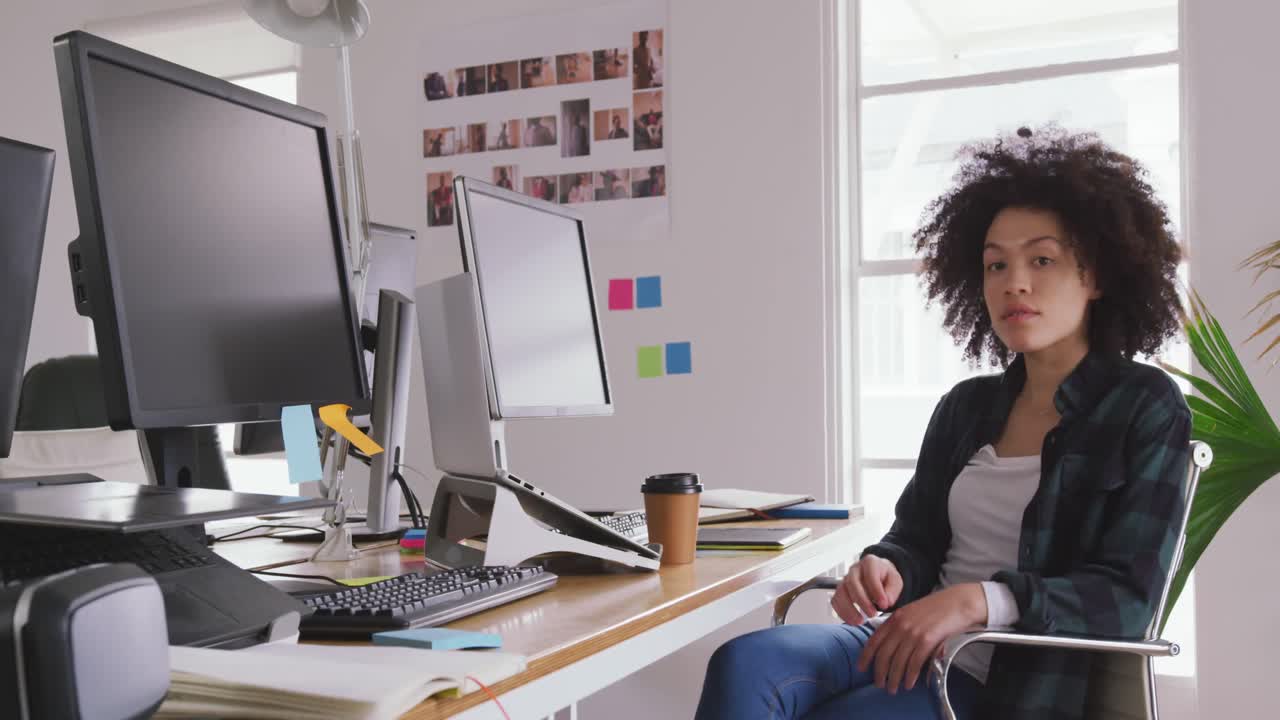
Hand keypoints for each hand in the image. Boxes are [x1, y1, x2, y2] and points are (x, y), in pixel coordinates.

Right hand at [831, 555, 902, 624]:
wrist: (878, 575)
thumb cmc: (886, 578)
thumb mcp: (895, 581)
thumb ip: (892, 590)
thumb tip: (886, 601)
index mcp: (870, 562)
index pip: (870, 576)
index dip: (877, 591)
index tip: (884, 605)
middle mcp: (854, 569)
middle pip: (853, 583)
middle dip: (862, 601)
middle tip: (873, 614)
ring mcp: (845, 579)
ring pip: (841, 592)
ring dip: (849, 609)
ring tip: (860, 621)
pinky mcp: (840, 590)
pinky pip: (836, 601)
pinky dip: (842, 612)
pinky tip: (852, 621)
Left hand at [857, 583, 986, 694]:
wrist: (958, 602)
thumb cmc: (937, 608)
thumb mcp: (911, 613)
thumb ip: (899, 626)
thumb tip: (891, 646)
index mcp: (894, 618)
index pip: (874, 640)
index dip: (865, 656)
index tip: (861, 668)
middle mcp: (900, 625)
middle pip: (884, 654)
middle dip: (879, 673)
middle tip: (880, 685)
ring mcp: (913, 632)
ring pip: (898, 661)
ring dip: (894, 678)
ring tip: (893, 689)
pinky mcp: (927, 640)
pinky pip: (914, 662)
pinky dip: (910, 676)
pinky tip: (909, 683)